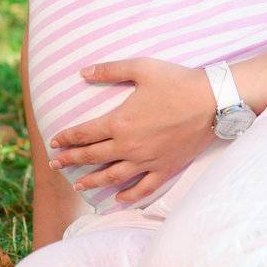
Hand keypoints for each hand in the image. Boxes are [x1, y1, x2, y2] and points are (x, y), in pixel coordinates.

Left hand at [47, 57, 217, 204]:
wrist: (211, 101)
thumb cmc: (176, 81)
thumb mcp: (141, 68)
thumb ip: (110, 70)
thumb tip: (83, 72)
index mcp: (119, 122)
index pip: (84, 134)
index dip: (66, 139)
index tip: (54, 142)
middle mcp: (129, 146)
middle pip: (92, 157)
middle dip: (71, 161)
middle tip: (55, 165)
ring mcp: (147, 160)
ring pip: (113, 176)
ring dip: (93, 181)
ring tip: (79, 186)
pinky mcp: (165, 168)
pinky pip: (143, 187)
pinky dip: (129, 195)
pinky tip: (119, 199)